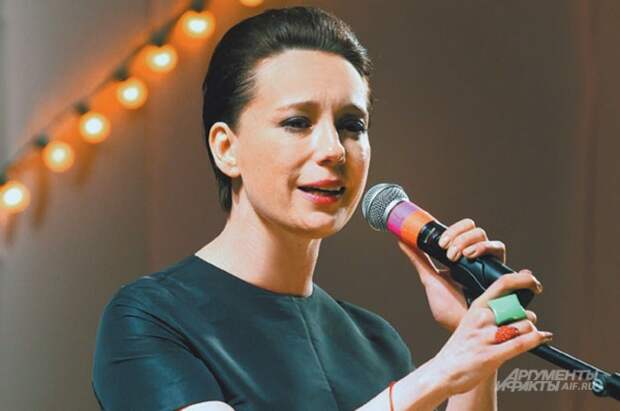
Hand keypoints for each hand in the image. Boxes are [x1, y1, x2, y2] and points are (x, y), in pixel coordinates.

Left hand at [398, 218, 516, 330]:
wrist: (464, 328)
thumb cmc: (449, 309)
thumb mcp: (430, 280)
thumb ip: (418, 259)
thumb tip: (402, 241)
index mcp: (457, 256)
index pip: (459, 230)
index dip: (451, 230)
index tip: (440, 243)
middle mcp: (473, 256)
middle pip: (471, 229)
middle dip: (459, 234)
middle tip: (449, 251)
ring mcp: (487, 262)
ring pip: (482, 235)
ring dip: (468, 240)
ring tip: (460, 255)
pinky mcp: (500, 271)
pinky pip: (498, 249)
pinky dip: (485, 247)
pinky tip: (472, 256)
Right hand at [430, 270, 550, 395]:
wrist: (444, 371)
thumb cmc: (463, 346)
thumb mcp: (473, 321)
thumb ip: (495, 309)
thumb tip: (518, 289)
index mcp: (477, 306)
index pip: (503, 283)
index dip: (524, 280)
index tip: (535, 285)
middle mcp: (481, 318)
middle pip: (518, 307)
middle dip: (528, 316)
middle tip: (525, 324)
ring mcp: (486, 337)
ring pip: (524, 324)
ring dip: (531, 331)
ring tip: (527, 337)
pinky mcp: (492, 355)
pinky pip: (522, 343)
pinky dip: (537, 339)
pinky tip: (544, 337)